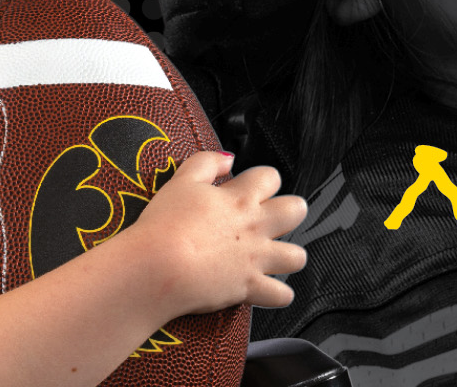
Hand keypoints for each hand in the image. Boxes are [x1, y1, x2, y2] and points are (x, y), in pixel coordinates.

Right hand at [111, 151, 308, 316]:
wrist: (159, 265)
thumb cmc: (165, 224)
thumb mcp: (181, 181)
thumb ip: (206, 163)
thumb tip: (228, 159)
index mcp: (240, 198)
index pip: (270, 177)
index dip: (263, 180)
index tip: (252, 187)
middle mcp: (255, 227)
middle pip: (296, 210)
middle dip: (291, 211)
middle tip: (274, 218)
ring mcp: (256, 259)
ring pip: (297, 256)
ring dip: (289, 255)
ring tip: (274, 256)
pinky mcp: (250, 287)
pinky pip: (282, 295)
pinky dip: (278, 294)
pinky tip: (268, 289)